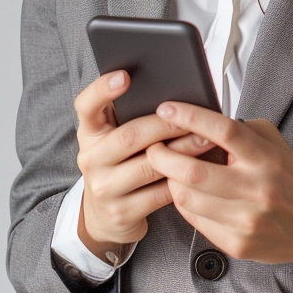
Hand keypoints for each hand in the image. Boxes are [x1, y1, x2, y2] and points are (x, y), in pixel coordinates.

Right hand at [73, 71, 215, 260]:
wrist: (104, 216)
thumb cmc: (119, 164)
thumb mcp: (114, 138)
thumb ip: (130, 116)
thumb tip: (172, 92)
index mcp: (90, 133)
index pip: (87, 105)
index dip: (103, 89)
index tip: (125, 76)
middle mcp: (91, 159)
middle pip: (130, 135)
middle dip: (167, 124)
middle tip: (194, 116)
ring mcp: (104, 188)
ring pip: (150, 165)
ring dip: (183, 151)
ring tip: (206, 139)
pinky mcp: (122, 212)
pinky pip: (160, 193)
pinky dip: (182, 180)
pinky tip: (199, 170)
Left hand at [145, 102, 292, 271]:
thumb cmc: (290, 178)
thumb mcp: (273, 142)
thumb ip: (239, 130)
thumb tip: (198, 121)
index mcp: (265, 158)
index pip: (224, 131)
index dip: (191, 117)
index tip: (167, 108)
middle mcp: (256, 189)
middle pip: (194, 172)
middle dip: (163, 157)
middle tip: (154, 147)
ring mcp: (245, 220)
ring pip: (187, 198)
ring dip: (171, 181)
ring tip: (170, 170)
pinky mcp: (236, 244)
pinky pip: (195, 221)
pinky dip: (184, 204)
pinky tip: (189, 193)